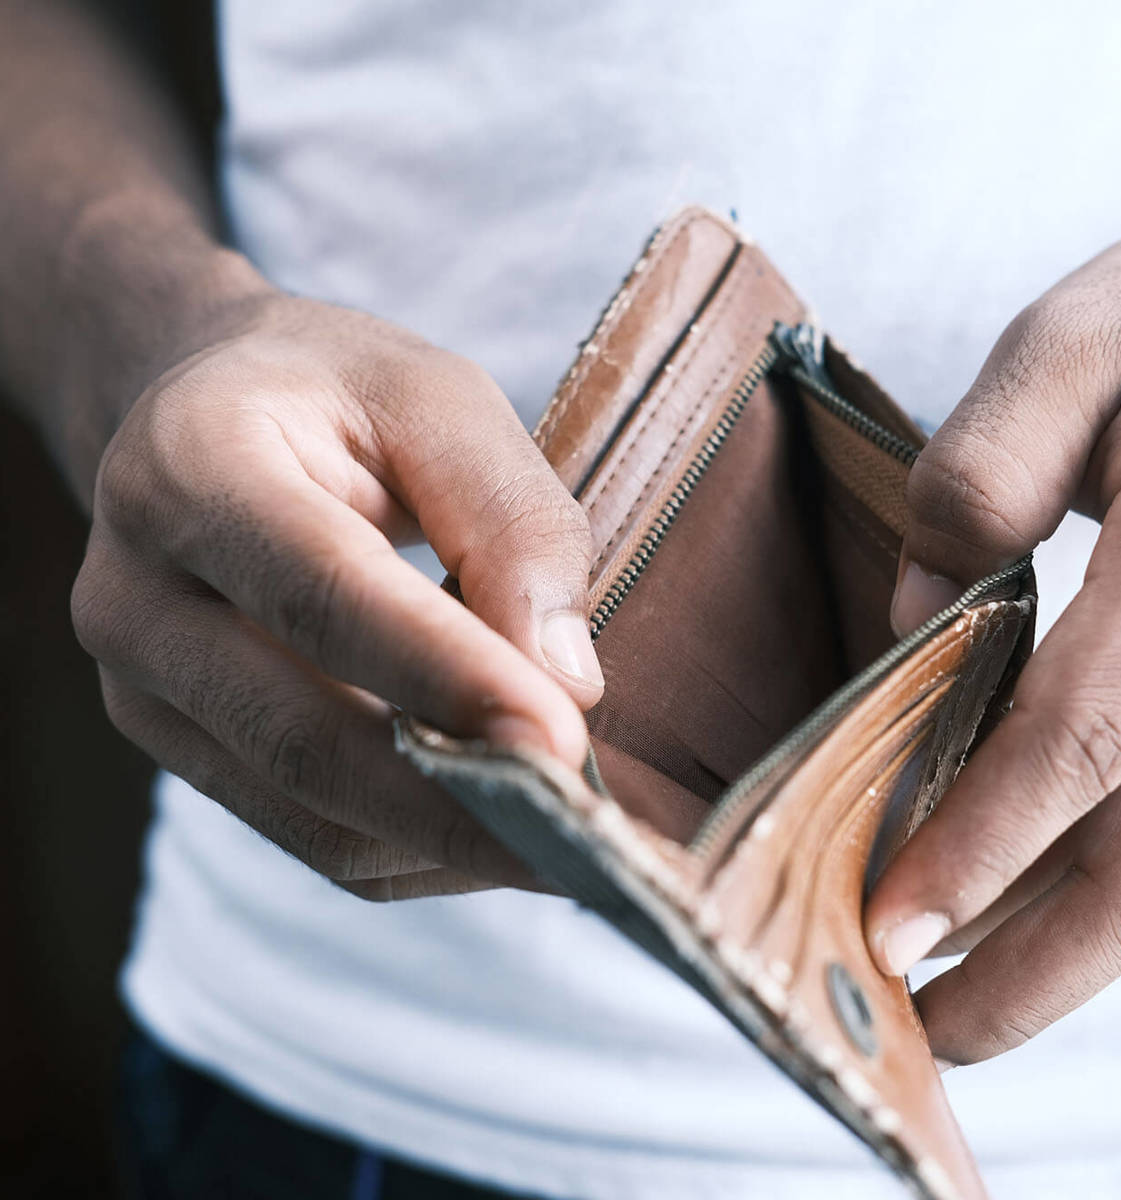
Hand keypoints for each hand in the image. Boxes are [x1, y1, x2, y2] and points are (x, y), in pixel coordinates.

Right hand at [71, 281, 604, 898]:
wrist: (208, 418)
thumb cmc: (338, 398)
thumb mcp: (441, 401)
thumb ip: (510, 522)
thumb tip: (567, 683)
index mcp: (192, 466)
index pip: (324, 595)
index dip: (446, 677)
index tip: (563, 743)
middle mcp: (136, 593)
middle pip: (303, 738)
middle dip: (457, 803)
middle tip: (586, 835)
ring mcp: (141, 688)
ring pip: (309, 816)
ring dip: (448, 841)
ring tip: (564, 837)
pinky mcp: (179, 747)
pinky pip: (311, 837)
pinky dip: (416, 850)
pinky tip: (494, 823)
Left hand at [866, 228, 1120, 1064]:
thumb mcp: (1076, 340)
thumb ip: (987, 466)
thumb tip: (919, 613)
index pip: (1093, 723)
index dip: (990, 839)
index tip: (894, 925)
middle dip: (1039, 956)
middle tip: (929, 1022)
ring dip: (1083, 955)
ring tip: (979, 1007)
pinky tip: (1051, 919)